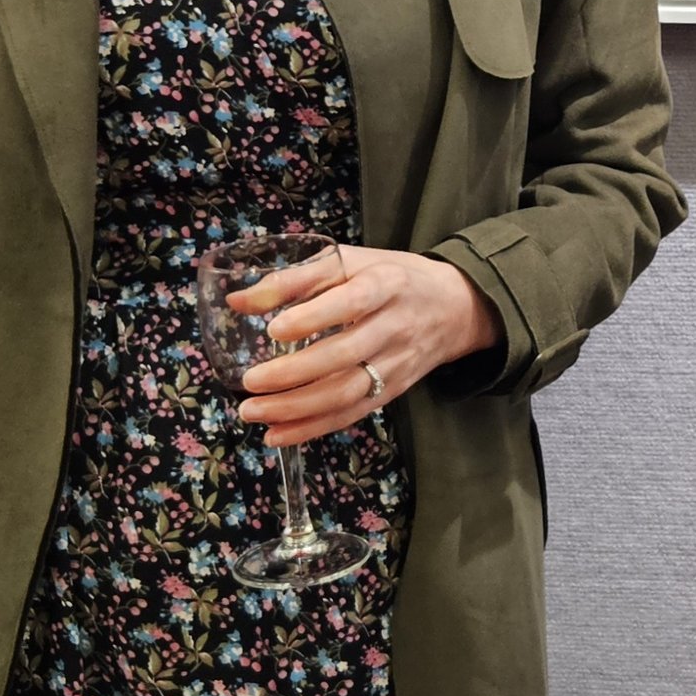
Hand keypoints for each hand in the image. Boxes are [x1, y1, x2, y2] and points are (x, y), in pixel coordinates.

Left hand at [232, 244, 502, 446]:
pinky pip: (352, 413)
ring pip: (347, 393)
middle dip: (294, 374)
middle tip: (249, 382)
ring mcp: (397, 363)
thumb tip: (238, 301)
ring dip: (297, 409)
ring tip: (252, 411)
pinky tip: (277, 433)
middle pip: (346, 355)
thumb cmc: (393, 276)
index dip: (314, 317)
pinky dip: (313, 428)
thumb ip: (295, 279)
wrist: (457, 306)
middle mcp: (395, 326)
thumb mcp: (351, 262)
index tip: (274, 330)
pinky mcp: (394, 390)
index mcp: (385, 284)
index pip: (351, 302)